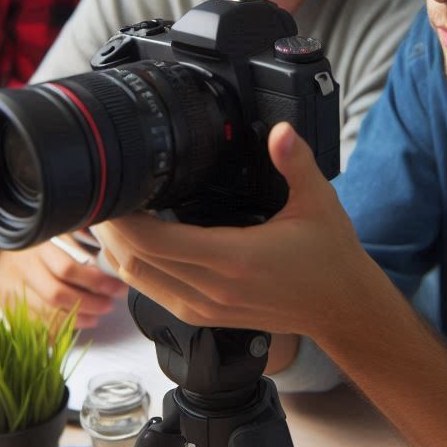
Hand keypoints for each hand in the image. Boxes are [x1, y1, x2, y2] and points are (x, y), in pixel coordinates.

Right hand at [0, 232, 128, 326]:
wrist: (2, 253)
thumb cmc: (38, 245)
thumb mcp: (58, 234)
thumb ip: (80, 244)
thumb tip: (109, 258)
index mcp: (39, 247)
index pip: (68, 268)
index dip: (95, 281)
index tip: (116, 288)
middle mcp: (24, 269)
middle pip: (57, 294)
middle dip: (89, 304)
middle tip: (108, 306)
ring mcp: (12, 290)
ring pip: (46, 314)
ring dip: (76, 320)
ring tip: (95, 318)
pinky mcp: (7, 308)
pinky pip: (34, 326)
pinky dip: (56, 330)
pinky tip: (72, 327)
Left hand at [92, 123, 380, 338]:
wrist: (342, 308)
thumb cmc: (329, 257)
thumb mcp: (318, 200)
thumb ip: (295, 162)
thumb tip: (280, 129)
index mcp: (234, 258)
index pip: (157, 242)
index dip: (126, 218)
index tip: (115, 190)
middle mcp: (213, 289)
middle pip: (136, 262)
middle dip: (113, 229)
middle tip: (105, 196)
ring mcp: (206, 308)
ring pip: (139, 282)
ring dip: (119, 250)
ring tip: (115, 216)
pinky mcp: (206, 317)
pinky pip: (155, 295)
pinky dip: (136, 269)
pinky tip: (137, 244)